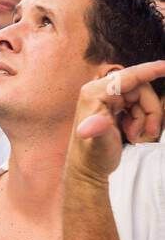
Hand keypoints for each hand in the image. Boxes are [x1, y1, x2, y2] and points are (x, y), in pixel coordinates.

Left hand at [67, 61, 164, 181]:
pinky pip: (138, 105)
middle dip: (150, 110)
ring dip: (145, 117)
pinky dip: (141, 119)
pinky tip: (131, 132)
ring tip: (135, 135)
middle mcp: (98, 92)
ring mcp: (105, 99)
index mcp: (93, 94)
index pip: (127, 76)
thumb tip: (89, 127)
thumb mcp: (98, 145)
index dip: (149, 70)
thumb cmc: (92, 158)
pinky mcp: (112, 107)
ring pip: (141, 98)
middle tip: (150, 131)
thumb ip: (97, 133)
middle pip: (140, 89)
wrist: (89, 169)